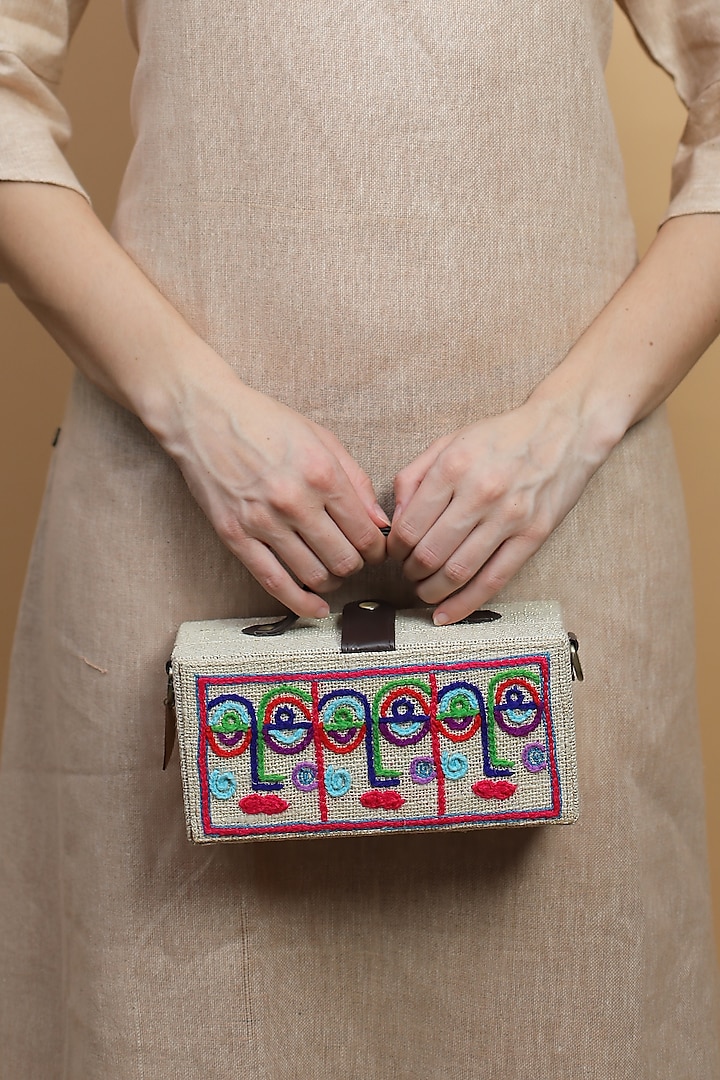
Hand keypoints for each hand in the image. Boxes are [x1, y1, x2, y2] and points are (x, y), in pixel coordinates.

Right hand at [161, 365, 388, 616]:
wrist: (202, 416)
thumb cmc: (264, 422)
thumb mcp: (321, 438)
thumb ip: (356, 481)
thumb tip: (380, 523)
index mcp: (322, 473)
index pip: (365, 533)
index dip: (377, 550)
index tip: (375, 550)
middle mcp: (295, 501)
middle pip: (344, 560)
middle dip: (356, 566)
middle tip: (354, 561)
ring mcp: (263, 522)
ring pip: (315, 575)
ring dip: (331, 582)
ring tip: (331, 572)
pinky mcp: (236, 536)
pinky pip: (274, 582)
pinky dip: (300, 603)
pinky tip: (315, 609)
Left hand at [387, 398, 604, 622]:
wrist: (563, 429)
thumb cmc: (502, 437)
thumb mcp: (448, 442)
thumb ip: (413, 478)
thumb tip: (393, 521)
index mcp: (453, 467)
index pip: (409, 526)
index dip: (394, 549)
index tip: (394, 553)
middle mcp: (479, 493)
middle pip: (430, 553)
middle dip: (410, 572)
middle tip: (409, 573)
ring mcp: (509, 517)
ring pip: (458, 571)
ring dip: (432, 591)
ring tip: (424, 591)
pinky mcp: (532, 536)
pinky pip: (494, 580)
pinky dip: (466, 604)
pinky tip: (447, 614)